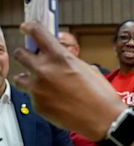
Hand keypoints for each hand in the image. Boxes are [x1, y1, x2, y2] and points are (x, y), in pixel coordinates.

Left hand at [13, 21, 125, 140]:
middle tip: (34, 58)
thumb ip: (68, 62)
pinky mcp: (37, 105)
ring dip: (28, 77)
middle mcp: (45, 70)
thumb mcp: (87, 69)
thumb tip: (60, 62)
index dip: (30, 27)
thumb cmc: (101, 93)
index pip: (37, 33)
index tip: (27, 27)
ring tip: (41, 82)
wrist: (102, 118)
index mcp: (60, 57)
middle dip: (26, 54)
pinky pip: (31, 96)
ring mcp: (38, 89)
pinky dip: (39, 95)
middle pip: (20, 54)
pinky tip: (54, 99)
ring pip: (19, 77)